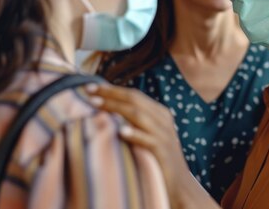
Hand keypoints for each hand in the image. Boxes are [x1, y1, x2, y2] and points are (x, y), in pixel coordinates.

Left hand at [85, 83, 217, 208]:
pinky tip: (121, 131)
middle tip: (89, 91)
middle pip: (134, 100)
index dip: (112, 89)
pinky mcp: (163, 152)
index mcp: (159, 112)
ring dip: (116, 108)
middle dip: (110, 94)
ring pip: (139, 115)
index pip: (133, 94)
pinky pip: (148, 140)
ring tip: (96, 105)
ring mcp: (164, 135)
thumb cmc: (157, 156)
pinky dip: (135, 134)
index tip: (90, 86)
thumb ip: (133, 120)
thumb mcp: (148, 133)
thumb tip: (105, 107)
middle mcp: (162, 120)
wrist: (180, 183)